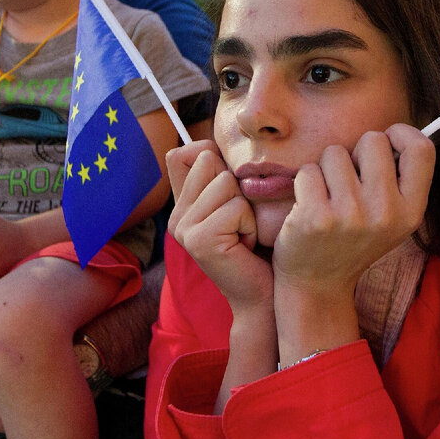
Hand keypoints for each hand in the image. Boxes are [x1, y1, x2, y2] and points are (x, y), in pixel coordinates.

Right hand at [166, 140, 271, 313]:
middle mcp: (176, 216)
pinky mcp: (198, 240)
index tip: (231, 192)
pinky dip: (251, 225)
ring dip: (247, 208)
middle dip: (238, 188)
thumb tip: (211, 142)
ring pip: (225, 182)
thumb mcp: (239, 204)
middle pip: (208, 161)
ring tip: (244, 235)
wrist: (263, 296)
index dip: (211, 157)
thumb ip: (222, 176)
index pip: (181, 154)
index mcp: (182, 205)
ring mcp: (182, 228)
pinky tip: (245, 247)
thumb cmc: (260, 248)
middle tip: (241, 224)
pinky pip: (236, 207)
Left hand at [272, 125, 434, 297]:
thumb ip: (399, 178)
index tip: (387, 140)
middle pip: (373, 140)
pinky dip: (304, 183)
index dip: (402, 134)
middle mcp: (386, 213)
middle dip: (356, 153)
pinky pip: (308, 170)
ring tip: (328, 199)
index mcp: (412, 211)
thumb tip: (396, 130)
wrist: (317, 283)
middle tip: (349, 182)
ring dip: (326, 170)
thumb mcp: (390, 218)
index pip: (422, 149)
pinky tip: (308, 208)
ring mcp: (351, 216)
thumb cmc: (353, 239)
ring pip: (335, 153)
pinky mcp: (317, 218)